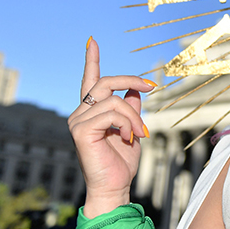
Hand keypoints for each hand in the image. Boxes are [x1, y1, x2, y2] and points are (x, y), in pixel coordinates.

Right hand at [68, 38, 154, 217]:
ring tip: (141, 133)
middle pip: (105, 82)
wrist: (114, 187)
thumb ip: (130, 109)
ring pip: (114, 100)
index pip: (90, 80)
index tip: (92, 41)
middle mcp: (80, 113)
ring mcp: (78, 121)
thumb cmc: (122, 162)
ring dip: (135, 116)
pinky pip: (111, 114)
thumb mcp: (132, 129)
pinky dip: (127, 124)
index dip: (91, 60)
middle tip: (151, 87)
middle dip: (131, 80)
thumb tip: (134, 91)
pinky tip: (130, 137)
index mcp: (91, 111)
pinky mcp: (80, 131)